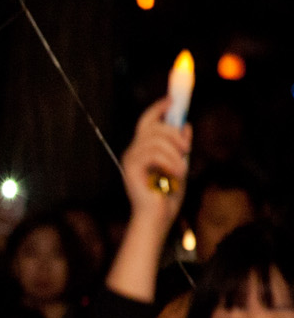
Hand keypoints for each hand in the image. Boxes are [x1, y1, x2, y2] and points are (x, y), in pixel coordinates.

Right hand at [120, 96, 192, 225]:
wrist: (158, 218)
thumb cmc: (168, 196)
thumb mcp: (180, 165)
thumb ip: (181, 146)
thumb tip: (186, 125)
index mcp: (143, 149)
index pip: (147, 121)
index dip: (159, 108)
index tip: (173, 99)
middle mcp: (133, 151)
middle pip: (152, 126)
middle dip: (173, 132)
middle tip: (186, 148)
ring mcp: (130, 159)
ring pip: (155, 140)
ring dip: (175, 152)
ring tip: (182, 169)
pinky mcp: (131, 168)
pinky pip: (153, 153)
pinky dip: (170, 162)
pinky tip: (176, 174)